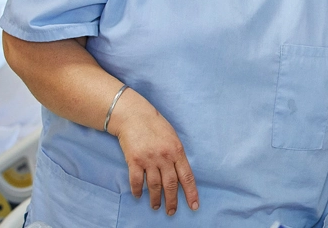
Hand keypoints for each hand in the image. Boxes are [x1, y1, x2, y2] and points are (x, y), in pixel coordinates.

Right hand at [107, 91, 198, 215]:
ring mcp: (149, 159)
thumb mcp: (172, 137)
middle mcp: (164, 157)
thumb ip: (176, 155)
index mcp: (177, 151)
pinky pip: (137, 181)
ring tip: (156, 206)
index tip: (194, 206)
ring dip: (156, 199)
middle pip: (171, 185)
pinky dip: (138, 191)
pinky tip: (139, 196)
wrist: (133, 115)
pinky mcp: (134, 160)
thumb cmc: (154, 124)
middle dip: (172, 201)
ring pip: (155, 186)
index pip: (187, 177)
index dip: (191, 193)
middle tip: (171, 212)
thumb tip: (179, 173)